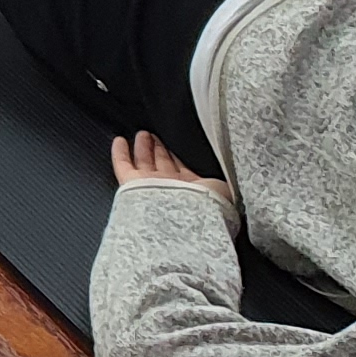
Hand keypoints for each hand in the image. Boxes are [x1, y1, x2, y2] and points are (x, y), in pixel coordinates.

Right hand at [109, 131, 234, 210]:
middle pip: (162, 164)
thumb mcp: (225, 187)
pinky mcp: (133, 184)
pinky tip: (119, 141)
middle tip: (153, 137)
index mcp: (192, 190)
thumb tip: (235, 167)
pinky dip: (120, 153)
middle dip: (159, 149)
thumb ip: (228, 175)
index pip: (183, 170)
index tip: (175, 147)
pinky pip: (123, 165)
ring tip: (142, 135)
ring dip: (144, 147)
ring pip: (144, 162)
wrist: (188, 221)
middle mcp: (170, 189)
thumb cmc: (210, 208)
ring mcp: (151, 186)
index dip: (178, 158)